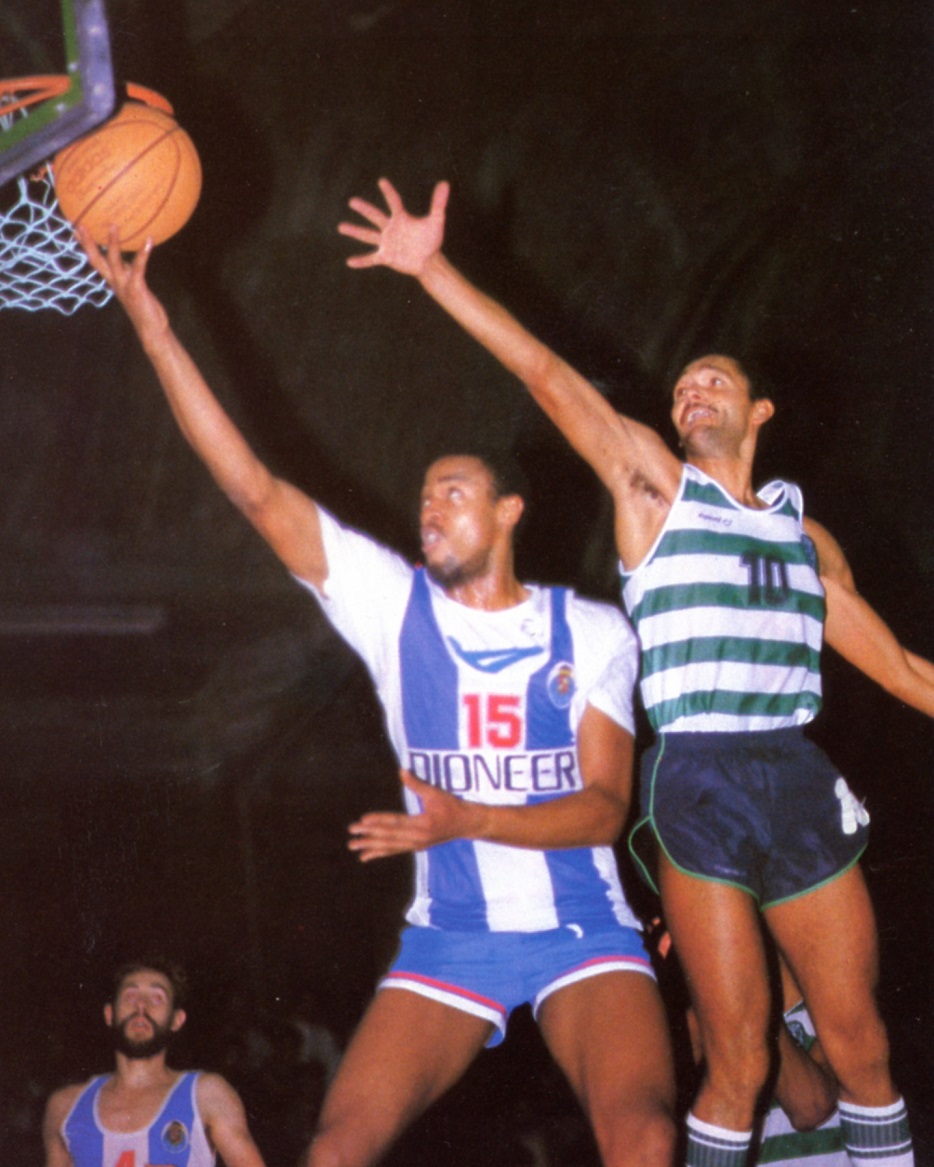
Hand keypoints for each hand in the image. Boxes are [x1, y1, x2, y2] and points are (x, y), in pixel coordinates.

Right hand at [76, 224, 168, 337]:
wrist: (151, 330)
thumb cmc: (145, 309)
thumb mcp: (134, 287)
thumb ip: (130, 274)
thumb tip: (129, 261)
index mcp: (113, 282)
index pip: (95, 261)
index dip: (86, 246)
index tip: (76, 229)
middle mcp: (115, 282)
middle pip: (97, 260)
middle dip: (88, 243)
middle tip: (81, 224)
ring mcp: (124, 286)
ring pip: (115, 261)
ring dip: (113, 243)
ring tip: (113, 225)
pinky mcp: (136, 289)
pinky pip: (139, 267)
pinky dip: (143, 253)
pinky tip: (149, 241)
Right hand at [338, 177, 448, 276]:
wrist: (429, 261)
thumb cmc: (431, 240)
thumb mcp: (436, 221)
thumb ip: (438, 203)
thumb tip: (445, 183)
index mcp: (401, 218)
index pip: (394, 202)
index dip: (389, 192)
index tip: (382, 182)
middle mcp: (391, 228)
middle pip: (375, 216)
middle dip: (364, 209)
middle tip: (352, 201)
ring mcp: (387, 243)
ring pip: (368, 235)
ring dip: (355, 231)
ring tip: (341, 227)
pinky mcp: (386, 257)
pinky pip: (371, 258)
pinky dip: (362, 261)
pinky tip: (350, 262)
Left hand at [347, 769, 479, 860]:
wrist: (467, 825)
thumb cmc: (452, 806)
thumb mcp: (436, 793)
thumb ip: (417, 784)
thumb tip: (402, 771)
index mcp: (423, 824)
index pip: (396, 822)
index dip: (379, 821)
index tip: (363, 820)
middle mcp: (418, 838)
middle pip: (389, 836)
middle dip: (369, 834)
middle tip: (352, 832)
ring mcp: (417, 845)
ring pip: (390, 846)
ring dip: (370, 846)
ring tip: (353, 846)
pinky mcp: (416, 847)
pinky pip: (395, 851)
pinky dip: (380, 853)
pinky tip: (365, 856)